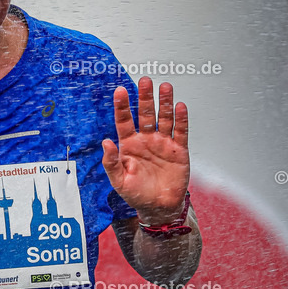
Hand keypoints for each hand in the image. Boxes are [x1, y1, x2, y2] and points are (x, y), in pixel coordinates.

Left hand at [102, 76, 189, 224]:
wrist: (158, 207)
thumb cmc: (136, 194)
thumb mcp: (118, 180)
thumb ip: (111, 162)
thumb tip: (106, 143)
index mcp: (129, 145)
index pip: (124, 121)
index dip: (123, 106)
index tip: (120, 91)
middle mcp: (146, 140)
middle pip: (146, 114)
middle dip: (145, 97)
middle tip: (145, 80)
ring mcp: (163, 143)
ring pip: (164, 118)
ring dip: (165, 103)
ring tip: (165, 87)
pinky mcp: (178, 150)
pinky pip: (180, 132)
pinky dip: (181, 120)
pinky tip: (180, 106)